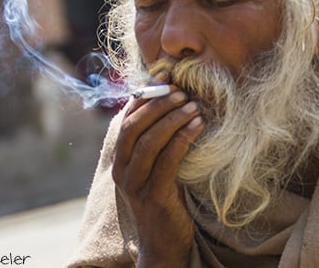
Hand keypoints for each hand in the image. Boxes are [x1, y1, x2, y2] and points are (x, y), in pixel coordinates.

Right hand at [112, 89, 203, 266]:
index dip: (145, 94)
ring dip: (172, 118)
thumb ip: (159, 140)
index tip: (165, 76)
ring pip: (148, 141)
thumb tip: (174, 102)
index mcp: (120, 158)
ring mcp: (134, 184)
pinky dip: (182, 139)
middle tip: (182, 91)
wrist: (164, 243)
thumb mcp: (157, 166)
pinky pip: (167, 160)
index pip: (127, 118)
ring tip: (194, 105)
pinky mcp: (153, 195)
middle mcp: (121, 169)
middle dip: (158, 103)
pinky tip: (198, 126)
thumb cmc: (166, 198)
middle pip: (134, 126)